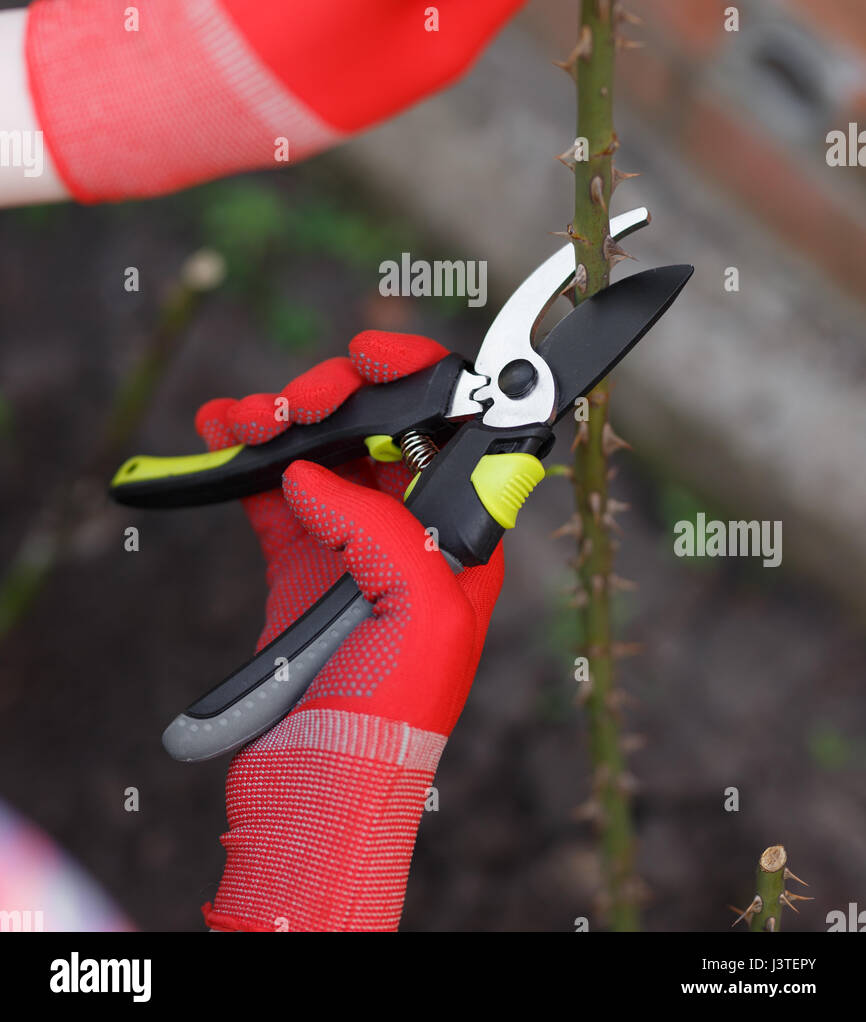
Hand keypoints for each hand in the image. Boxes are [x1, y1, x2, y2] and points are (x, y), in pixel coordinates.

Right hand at [195, 330, 503, 931]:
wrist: (316, 800)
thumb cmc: (391, 722)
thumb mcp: (420, 613)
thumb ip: (378, 527)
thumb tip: (314, 474)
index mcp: (462, 537)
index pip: (457, 433)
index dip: (422, 381)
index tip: (374, 354)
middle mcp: (412, 534)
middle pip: (382, 430)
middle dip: (338, 398)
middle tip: (296, 403)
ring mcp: (352, 548)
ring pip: (323, 452)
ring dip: (281, 421)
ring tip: (245, 420)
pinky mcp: (299, 567)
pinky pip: (272, 492)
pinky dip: (244, 459)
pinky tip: (219, 436)